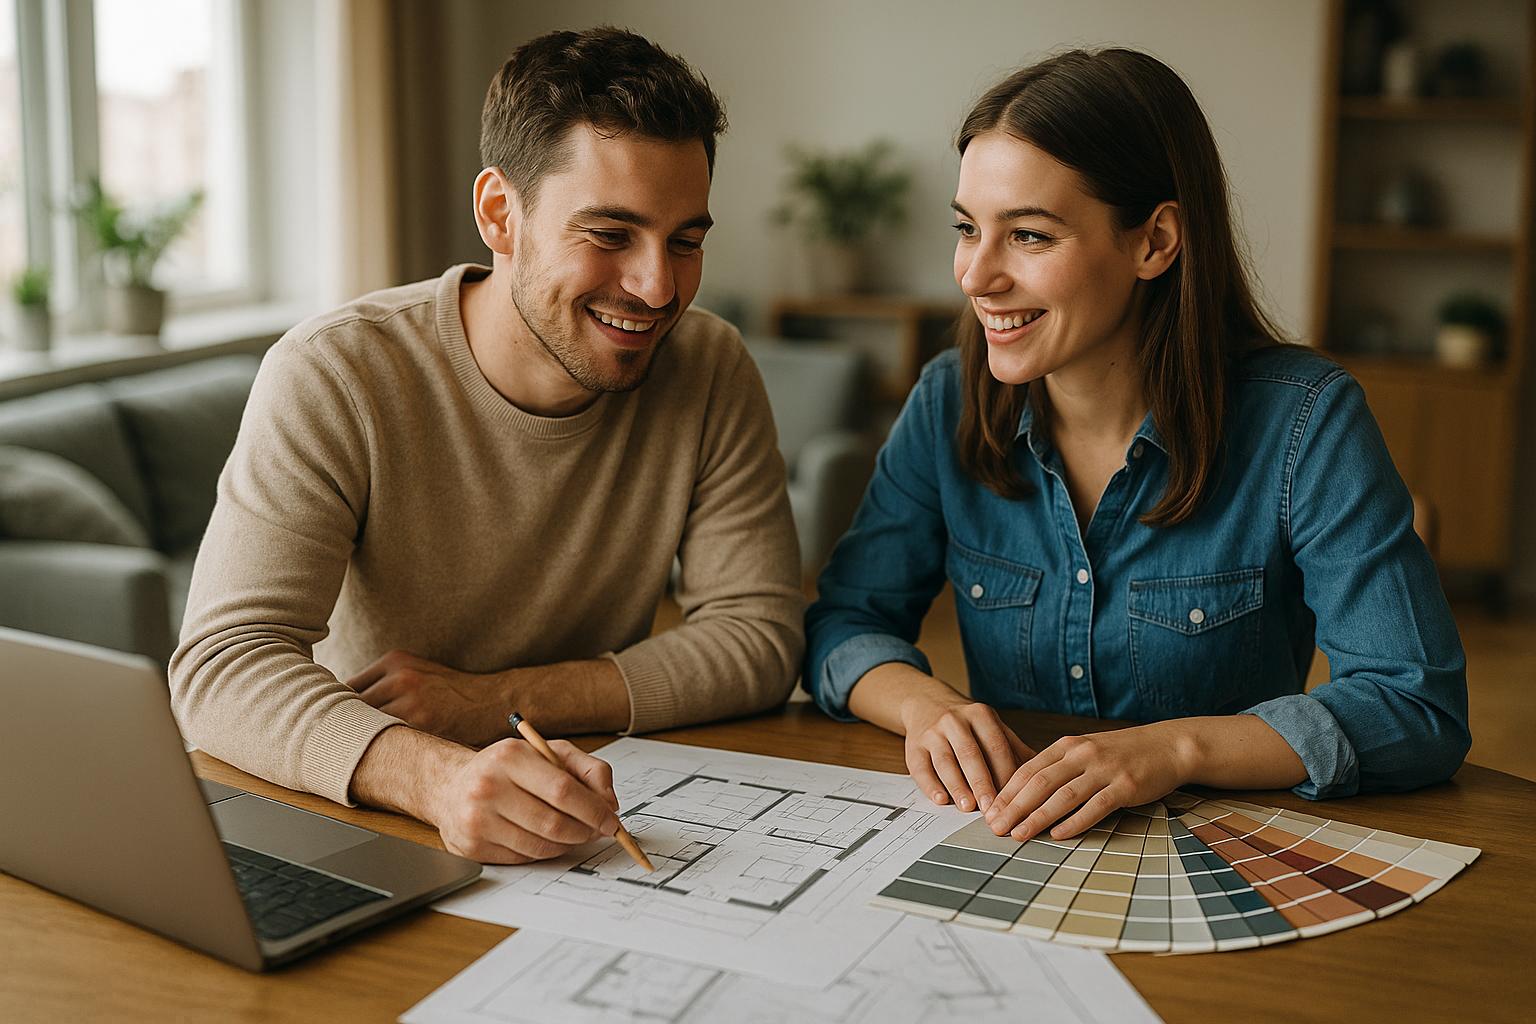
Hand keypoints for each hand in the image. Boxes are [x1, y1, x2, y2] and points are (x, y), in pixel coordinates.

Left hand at [347, 650, 503, 746]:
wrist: (496, 701)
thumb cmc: (455, 693)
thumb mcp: (419, 672)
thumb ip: (386, 683)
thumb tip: (346, 706)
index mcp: (396, 661)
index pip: (348, 688)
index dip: (341, 711)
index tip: (338, 727)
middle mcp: (400, 677)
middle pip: (353, 708)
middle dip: (348, 729)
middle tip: (343, 747)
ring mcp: (412, 701)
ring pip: (368, 727)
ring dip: (362, 743)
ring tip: (361, 758)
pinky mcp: (423, 725)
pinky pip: (390, 741)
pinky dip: (384, 751)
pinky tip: (386, 761)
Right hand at [429, 737, 621, 863]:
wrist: (452, 786)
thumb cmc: (506, 769)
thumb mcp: (548, 752)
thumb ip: (588, 769)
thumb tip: (609, 802)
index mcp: (510, 757)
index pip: (562, 790)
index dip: (593, 809)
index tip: (610, 820)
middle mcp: (488, 787)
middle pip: (553, 822)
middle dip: (585, 831)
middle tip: (597, 830)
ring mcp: (477, 820)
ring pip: (541, 845)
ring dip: (567, 844)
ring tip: (573, 833)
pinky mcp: (472, 847)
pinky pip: (524, 858)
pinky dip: (544, 852)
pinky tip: (545, 838)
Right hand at [900, 693, 1034, 812]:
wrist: (926, 702)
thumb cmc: (966, 723)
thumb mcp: (991, 726)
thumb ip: (1014, 749)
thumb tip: (1043, 774)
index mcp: (980, 715)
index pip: (996, 747)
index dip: (1006, 774)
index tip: (1015, 798)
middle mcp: (954, 720)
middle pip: (971, 755)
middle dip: (982, 783)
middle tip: (991, 809)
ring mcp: (932, 732)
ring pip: (945, 761)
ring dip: (957, 786)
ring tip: (967, 807)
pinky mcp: (913, 745)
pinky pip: (920, 767)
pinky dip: (930, 785)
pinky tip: (940, 799)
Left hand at [984, 721, 1196, 840]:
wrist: (1167, 746)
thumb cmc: (1121, 754)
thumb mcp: (1085, 751)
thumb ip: (1058, 768)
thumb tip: (1025, 795)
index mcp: (1067, 746)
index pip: (1028, 769)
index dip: (1006, 792)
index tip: (989, 811)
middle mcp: (1082, 754)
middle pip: (1039, 782)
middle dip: (1013, 806)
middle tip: (994, 827)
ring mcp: (1104, 770)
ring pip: (1063, 795)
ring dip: (1037, 817)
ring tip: (1018, 834)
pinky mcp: (1125, 786)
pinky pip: (1095, 806)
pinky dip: (1075, 822)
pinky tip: (1058, 835)